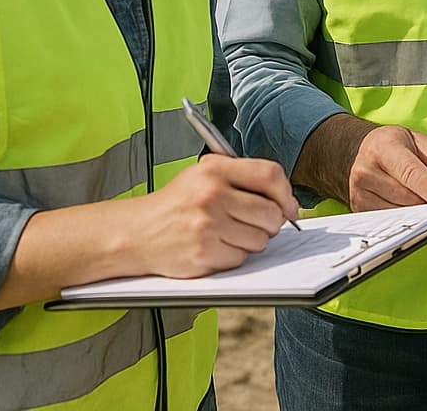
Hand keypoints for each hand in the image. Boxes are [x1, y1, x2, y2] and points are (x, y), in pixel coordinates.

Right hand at [130, 154, 299, 277]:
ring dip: (252, 241)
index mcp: (215, 169)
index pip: (270, 174)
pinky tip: (217, 246)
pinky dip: (235, 256)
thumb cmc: (177, 204)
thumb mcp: (205, 175)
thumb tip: (286, 200)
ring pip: (260, 238)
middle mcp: (212, 194)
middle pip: (270, 212)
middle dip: (272, 222)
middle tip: (258, 223)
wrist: (136, 232)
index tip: (290, 207)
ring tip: (230, 233)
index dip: (286, 194)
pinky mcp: (203, 252)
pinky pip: (241, 258)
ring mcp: (207, 225)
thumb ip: (243, 177)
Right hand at [348, 124, 426, 210]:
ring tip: (422, 196)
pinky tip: (408, 205)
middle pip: (407, 197)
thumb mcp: (421, 142)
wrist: (362, 150)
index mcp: (384, 147)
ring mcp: (359, 191)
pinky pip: (390, 222)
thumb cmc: (395, 145)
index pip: (410, 172)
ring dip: (418, 210)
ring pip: (400, 213)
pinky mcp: (359, 209)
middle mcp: (367, 169)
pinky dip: (405, 217)